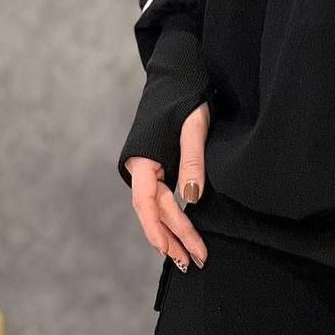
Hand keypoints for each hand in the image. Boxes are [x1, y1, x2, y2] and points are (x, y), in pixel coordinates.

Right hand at [125, 99, 210, 270]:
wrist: (178, 72)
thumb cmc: (186, 95)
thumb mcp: (194, 125)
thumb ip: (192, 160)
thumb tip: (191, 200)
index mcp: (142, 160)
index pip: (149, 204)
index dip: (166, 229)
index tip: (187, 249)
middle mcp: (140, 167)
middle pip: (152, 211)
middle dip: (171, 238)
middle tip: (192, 262)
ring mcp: (148, 167)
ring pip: (154, 207)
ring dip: (170, 231)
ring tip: (186, 256)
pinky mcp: (158, 165)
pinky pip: (160, 197)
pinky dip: (170, 215)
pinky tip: (180, 229)